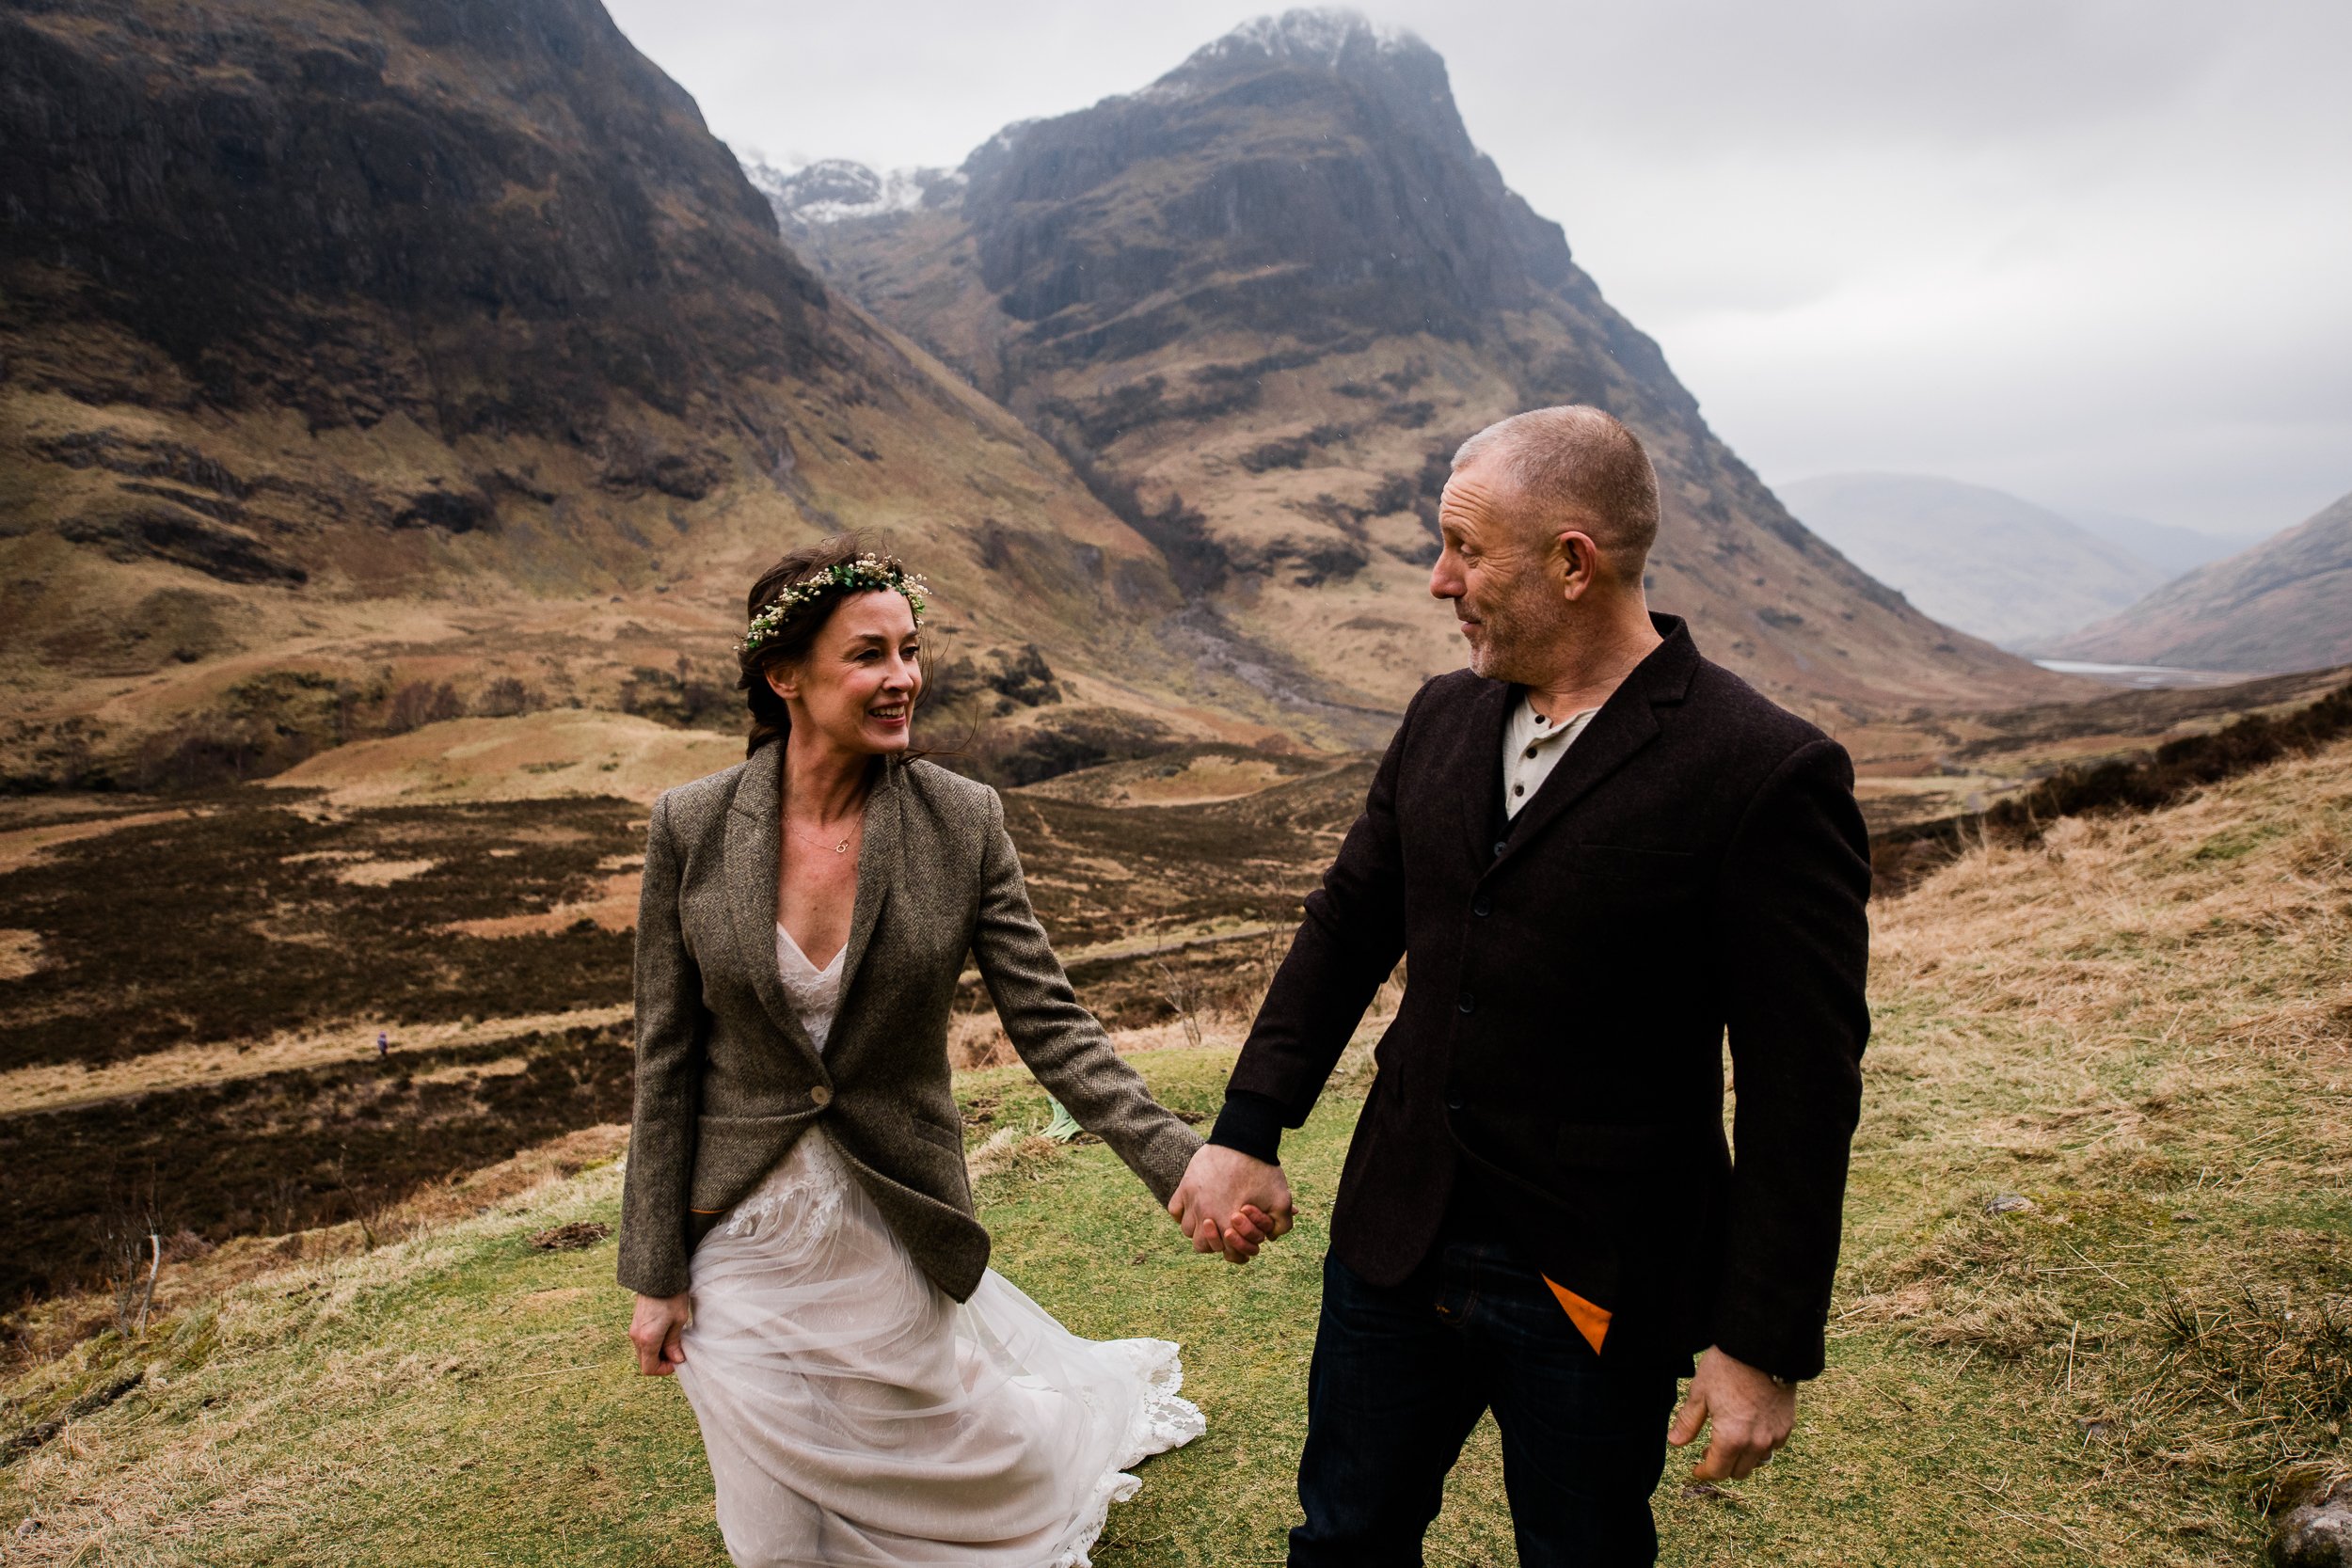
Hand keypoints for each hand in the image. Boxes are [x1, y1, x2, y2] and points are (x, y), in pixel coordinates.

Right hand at [629, 1291, 691, 1375]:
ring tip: (673, 1341)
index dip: (664, 1370)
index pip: (649, 1368)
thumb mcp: (678, 1320)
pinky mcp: (635, 1323)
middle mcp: (636, 1336)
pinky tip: (666, 1333)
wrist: (658, 1273)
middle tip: (677, 1352)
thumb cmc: (671, 1296)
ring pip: (643, 1352)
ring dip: (657, 1353)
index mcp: (647, 1339)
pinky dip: (652, 1344)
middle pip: (644, 1362)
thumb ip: (674, 1343)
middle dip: (660, 1362)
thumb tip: (677, 1359)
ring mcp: (634, 1329)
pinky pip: (641, 1342)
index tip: (677, 1361)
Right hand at [1167, 1144, 1294, 1263]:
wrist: (1244, 1140)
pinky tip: (1196, 1206)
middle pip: (1202, 1246)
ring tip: (1212, 1217)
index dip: (1237, 1251)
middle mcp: (1206, 1217)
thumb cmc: (1264, 1171)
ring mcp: (1193, 1202)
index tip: (1240, 1239)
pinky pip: (1174, 1210)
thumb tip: (1271, 1238)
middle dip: (1215, 1242)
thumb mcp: (1282, 1200)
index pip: (1227, 1254)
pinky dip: (1183, 1213)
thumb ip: (1281, 1225)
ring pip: (1187, 1230)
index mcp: (1229, 1224)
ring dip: (1198, 1228)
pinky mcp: (1184, 1187)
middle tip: (1225, 1229)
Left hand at [1666, 1346, 1795, 1480]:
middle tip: (1710, 1450)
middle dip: (1722, 1466)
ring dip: (1742, 1458)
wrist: (1763, 1348)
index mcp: (1731, 1438)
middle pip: (1738, 1472)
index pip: (1717, 1471)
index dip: (1704, 1472)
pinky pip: (1773, 1447)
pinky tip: (1750, 1429)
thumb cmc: (1728, 1367)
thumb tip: (1675, 1443)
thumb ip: (1688, 1422)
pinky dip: (1760, 1445)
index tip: (1697, 1468)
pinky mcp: (1787, 1426)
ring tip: (1731, 1440)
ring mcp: (1774, 1436)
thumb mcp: (1700, 1393)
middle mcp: (1756, 1443)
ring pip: (1757, 1462)